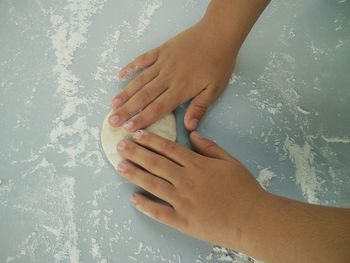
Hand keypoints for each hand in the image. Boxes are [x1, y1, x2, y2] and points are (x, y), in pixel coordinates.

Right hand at [109, 19, 236, 131]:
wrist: (218, 34)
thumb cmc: (219, 63)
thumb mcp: (214, 89)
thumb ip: (200, 107)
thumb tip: (189, 127)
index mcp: (180, 89)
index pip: (157, 108)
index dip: (142, 119)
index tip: (128, 129)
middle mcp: (167, 77)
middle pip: (144, 97)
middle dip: (127, 110)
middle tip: (112, 120)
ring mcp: (162, 62)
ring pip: (139, 80)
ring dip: (125, 93)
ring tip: (112, 104)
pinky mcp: (161, 51)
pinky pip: (142, 60)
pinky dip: (130, 67)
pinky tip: (120, 75)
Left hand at [115, 130, 265, 250]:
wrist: (252, 218)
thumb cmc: (243, 188)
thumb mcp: (230, 161)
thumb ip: (209, 147)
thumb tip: (193, 134)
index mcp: (197, 164)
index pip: (168, 148)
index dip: (150, 140)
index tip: (137, 134)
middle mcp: (186, 180)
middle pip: (155, 163)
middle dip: (136, 153)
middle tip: (120, 146)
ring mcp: (182, 201)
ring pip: (153, 184)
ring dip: (134, 174)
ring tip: (120, 166)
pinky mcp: (182, 220)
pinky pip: (159, 212)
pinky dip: (145, 205)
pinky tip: (133, 199)